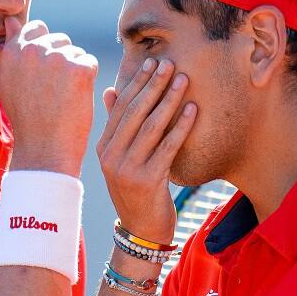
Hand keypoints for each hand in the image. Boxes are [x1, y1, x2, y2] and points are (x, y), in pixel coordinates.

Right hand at [0, 16, 98, 176]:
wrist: (44, 150)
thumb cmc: (28, 120)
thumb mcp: (10, 82)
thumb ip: (13, 48)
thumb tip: (11, 20)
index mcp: (13, 51)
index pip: (37, 29)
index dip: (45, 51)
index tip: (47, 74)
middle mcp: (33, 50)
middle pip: (60, 42)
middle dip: (62, 62)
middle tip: (54, 94)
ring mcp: (57, 58)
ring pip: (76, 53)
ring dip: (75, 72)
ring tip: (62, 100)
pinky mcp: (80, 69)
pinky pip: (90, 63)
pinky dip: (88, 81)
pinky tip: (75, 100)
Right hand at [95, 58, 196, 244]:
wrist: (141, 231)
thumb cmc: (136, 191)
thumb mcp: (121, 159)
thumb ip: (118, 127)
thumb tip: (111, 91)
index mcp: (103, 148)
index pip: (120, 108)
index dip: (137, 83)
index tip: (152, 63)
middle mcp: (111, 157)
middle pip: (134, 112)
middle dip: (153, 85)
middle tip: (169, 64)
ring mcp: (127, 169)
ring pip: (151, 126)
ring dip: (169, 100)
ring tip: (184, 80)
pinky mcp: (147, 180)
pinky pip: (167, 147)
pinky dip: (181, 126)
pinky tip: (193, 110)